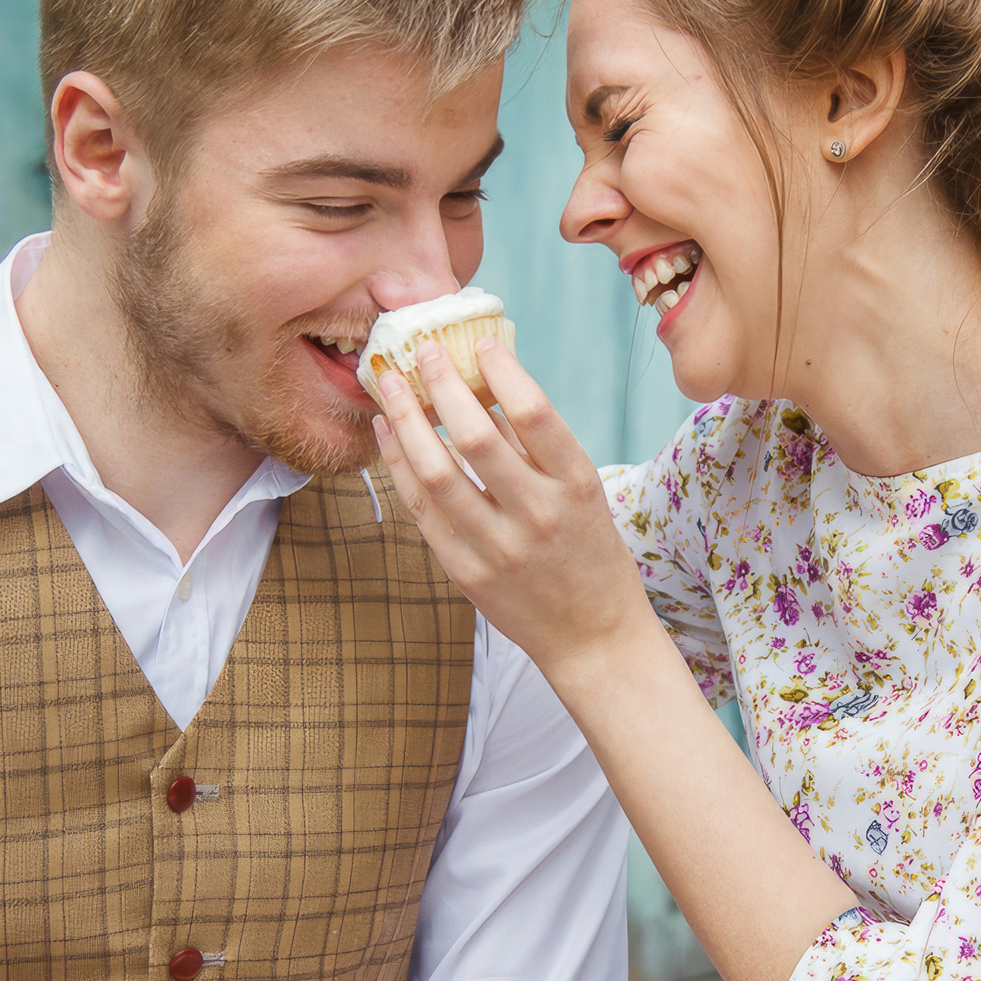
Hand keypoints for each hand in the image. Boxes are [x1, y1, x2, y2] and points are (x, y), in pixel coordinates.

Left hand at [369, 341, 650, 673]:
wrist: (593, 637)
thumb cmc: (592, 555)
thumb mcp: (583, 493)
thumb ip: (535, 445)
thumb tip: (485, 383)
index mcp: (578, 486)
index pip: (535, 413)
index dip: (501, 370)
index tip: (478, 343)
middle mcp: (539, 515)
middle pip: (475, 436)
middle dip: (441, 384)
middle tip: (421, 350)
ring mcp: (499, 548)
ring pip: (436, 472)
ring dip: (405, 420)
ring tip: (390, 383)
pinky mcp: (466, 572)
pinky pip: (421, 510)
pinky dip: (399, 465)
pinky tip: (388, 433)